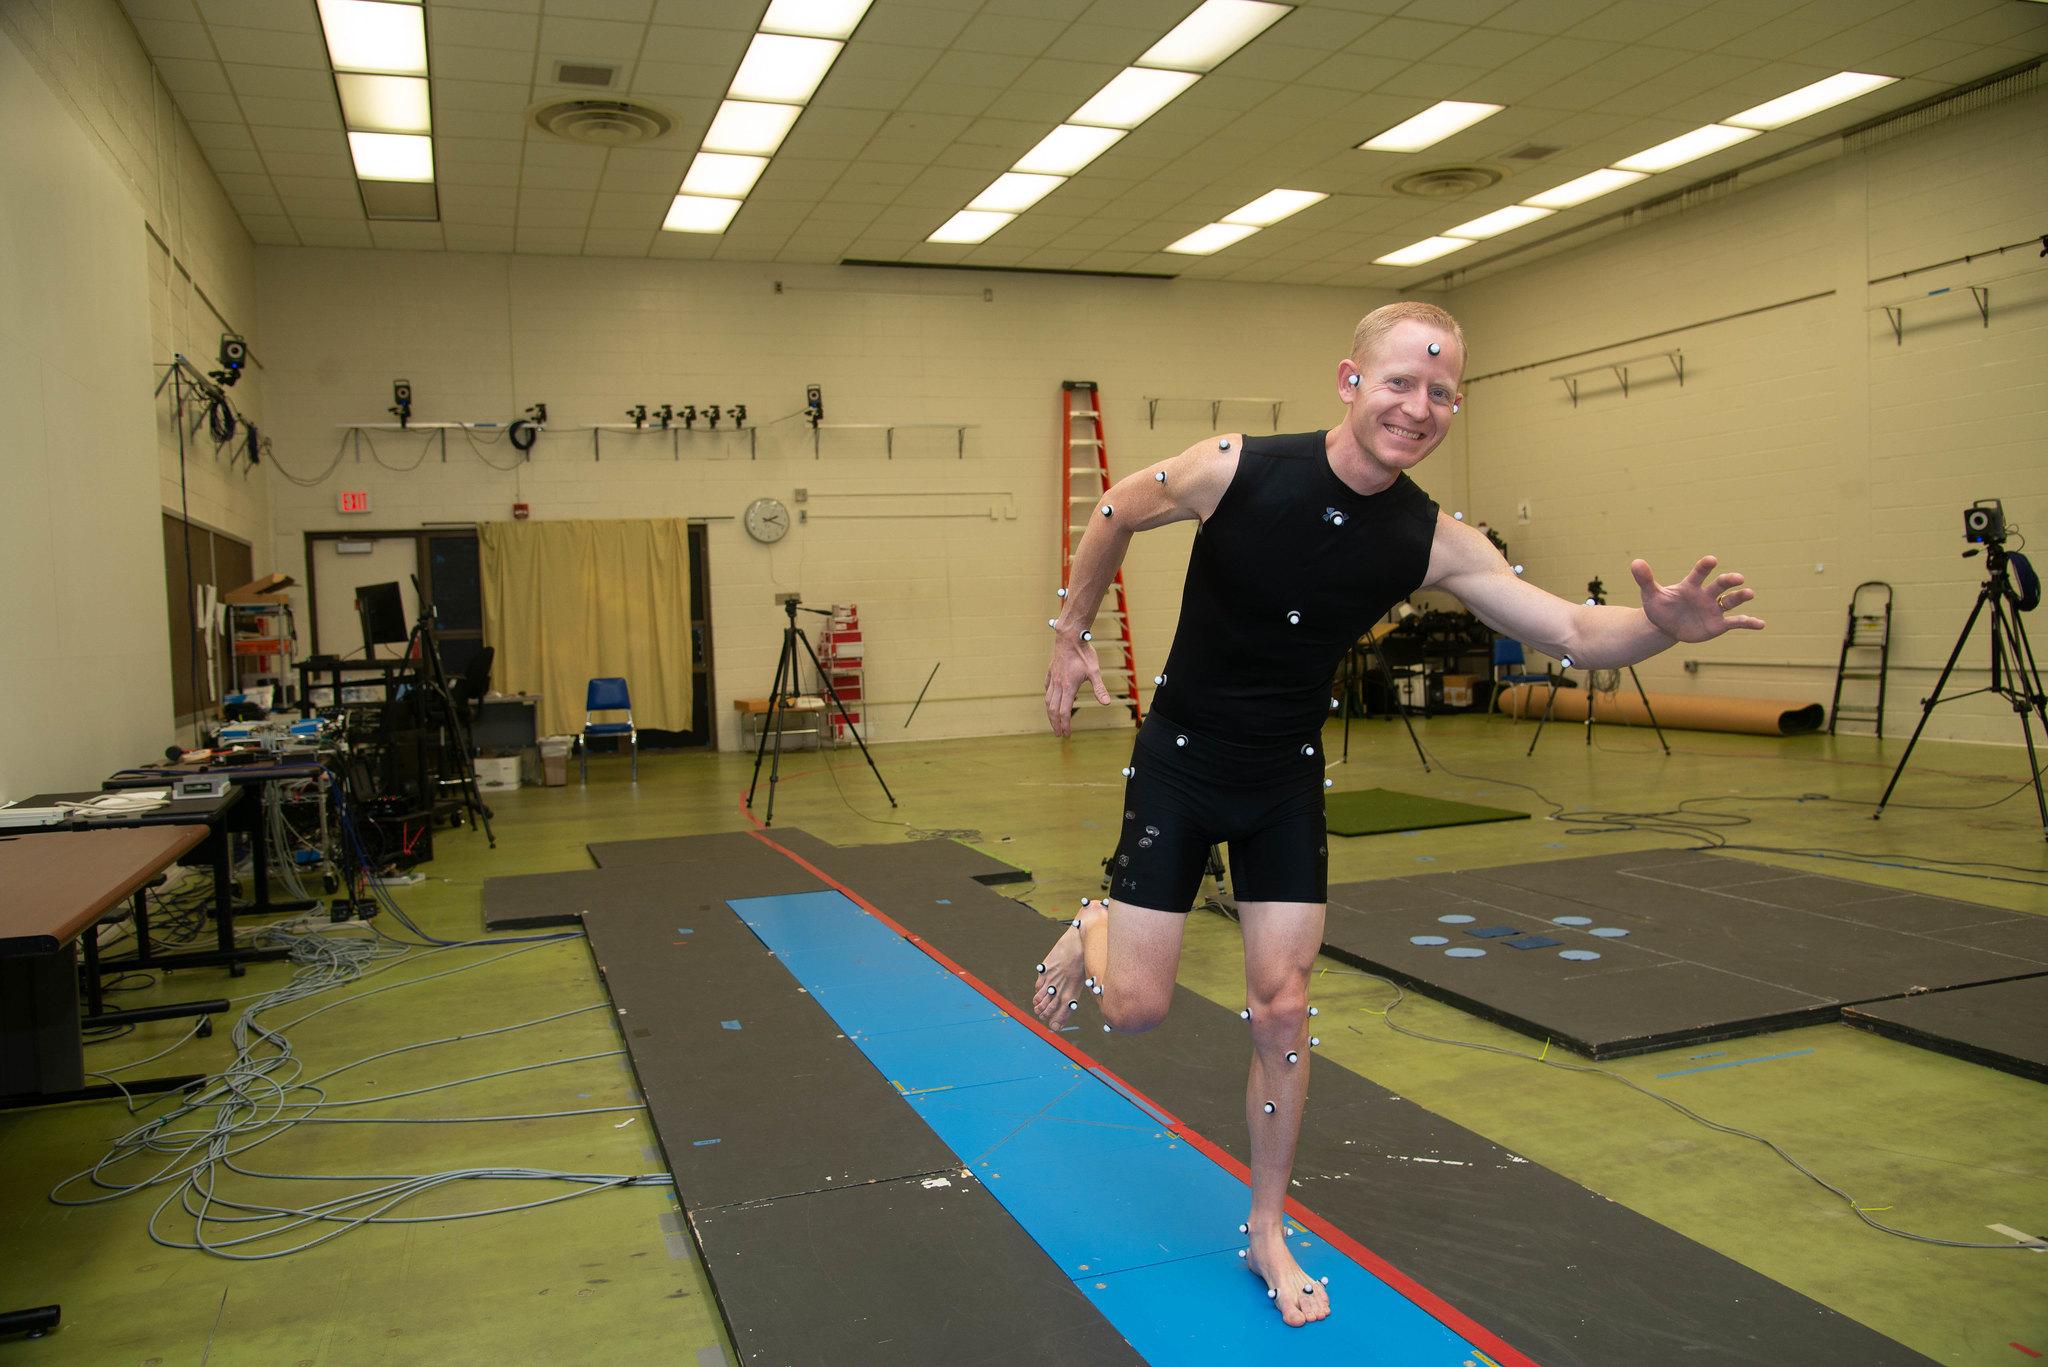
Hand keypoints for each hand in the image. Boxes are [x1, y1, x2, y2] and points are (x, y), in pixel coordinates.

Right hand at [1045, 630, 1113, 736]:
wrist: (1070, 637)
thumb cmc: (1084, 653)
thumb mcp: (1094, 671)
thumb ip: (1099, 688)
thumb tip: (1107, 703)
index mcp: (1068, 687)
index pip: (1064, 712)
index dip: (1065, 724)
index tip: (1066, 734)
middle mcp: (1058, 685)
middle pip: (1053, 710)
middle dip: (1055, 723)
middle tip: (1059, 734)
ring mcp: (1053, 678)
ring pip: (1048, 700)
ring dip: (1050, 713)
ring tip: (1053, 721)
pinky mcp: (1051, 672)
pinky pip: (1047, 688)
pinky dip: (1048, 698)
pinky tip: (1050, 699)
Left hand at [1631, 556, 1764, 641]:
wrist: (1665, 625)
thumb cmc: (1659, 606)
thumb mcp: (1650, 595)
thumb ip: (1645, 579)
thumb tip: (1635, 562)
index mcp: (1690, 586)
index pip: (1699, 573)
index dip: (1704, 567)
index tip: (1711, 560)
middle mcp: (1706, 595)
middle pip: (1720, 585)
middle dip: (1728, 581)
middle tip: (1737, 578)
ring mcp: (1714, 609)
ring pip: (1731, 601)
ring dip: (1741, 597)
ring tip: (1750, 593)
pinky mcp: (1719, 624)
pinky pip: (1736, 622)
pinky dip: (1749, 622)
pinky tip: (1761, 624)